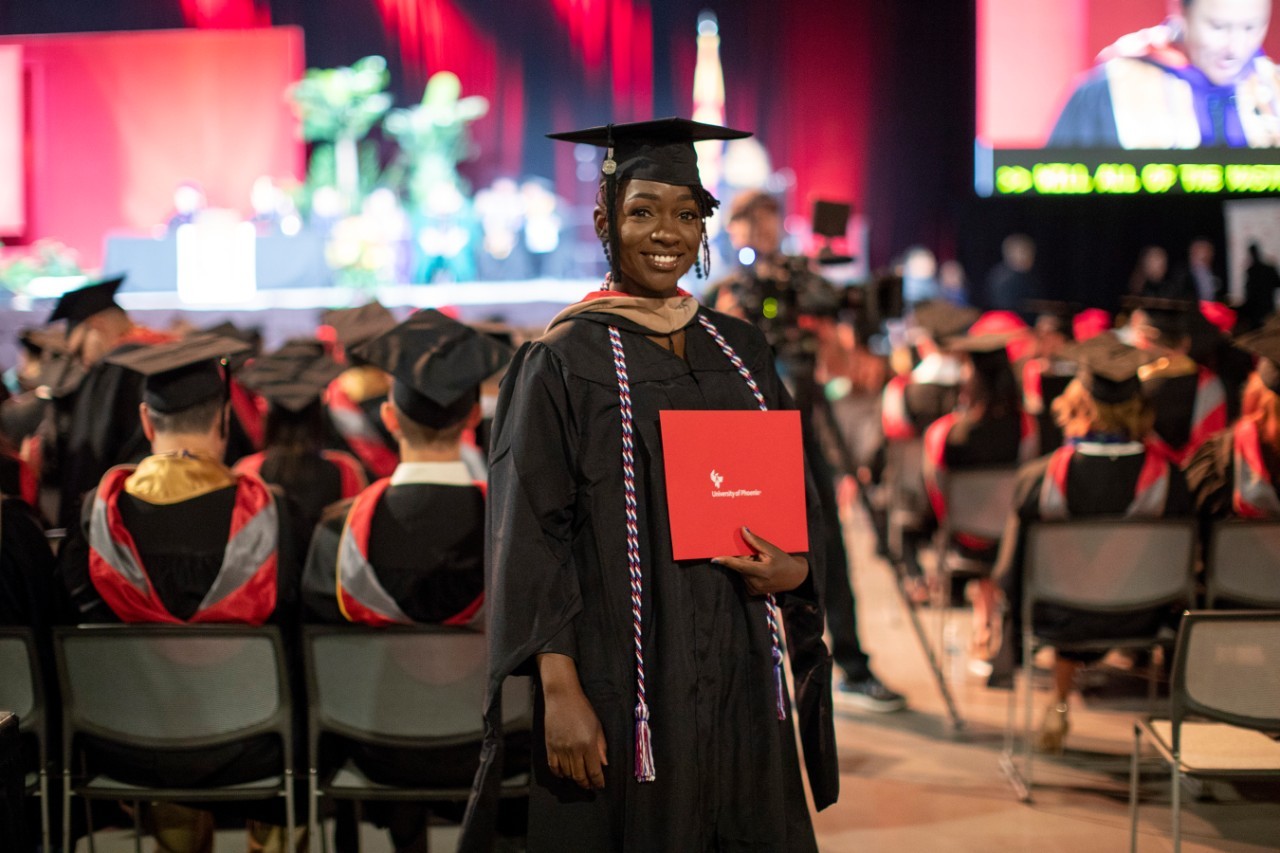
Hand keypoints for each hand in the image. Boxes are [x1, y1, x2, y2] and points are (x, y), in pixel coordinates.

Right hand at [538, 654, 607, 789]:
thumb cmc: (583, 709)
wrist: (562, 698)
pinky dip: (559, 774)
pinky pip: (553, 767)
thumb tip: (604, 764)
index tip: (600, 785)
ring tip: (580, 779)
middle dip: (587, 783)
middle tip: (591, 785)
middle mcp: (573, 749)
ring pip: (567, 773)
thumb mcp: (597, 726)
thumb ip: (601, 747)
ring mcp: (560, 749)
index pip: (594, 771)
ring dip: (575, 779)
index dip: (598, 781)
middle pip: (580, 776)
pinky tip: (565, 774)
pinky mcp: (550, 747)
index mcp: (588, 744)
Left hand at [713, 527, 808, 594]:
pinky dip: (748, 572)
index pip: (740, 566)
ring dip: (746, 565)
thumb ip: (756, 542)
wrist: (795, 578)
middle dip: (743, 558)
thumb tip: (743, 530)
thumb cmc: (784, 561)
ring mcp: (753, 590)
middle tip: (756, 555)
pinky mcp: (752, 593)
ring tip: (760, 563)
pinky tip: (759, 571)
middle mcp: (756, 583)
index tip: (714, 559)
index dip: (727, 561)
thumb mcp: (772, 550)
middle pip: (740, 567)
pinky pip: (744, 578)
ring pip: (741, 572)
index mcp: (762, 572)